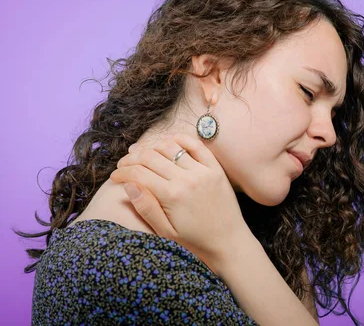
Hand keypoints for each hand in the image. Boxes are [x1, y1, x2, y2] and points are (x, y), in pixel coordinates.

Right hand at [110, 133, 250, 271]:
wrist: (229, 243)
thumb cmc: (196, 242)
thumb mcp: (166, 232)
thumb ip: (146, 208)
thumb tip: (128, 185)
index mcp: (172, 195)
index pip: (139, 173)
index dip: (122, 173)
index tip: (114, 177)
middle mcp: (187, 179)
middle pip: (151, 157)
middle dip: (131, 159)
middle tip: (123, 165)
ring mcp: (203, 171)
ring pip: (170, 147)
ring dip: (151, 146)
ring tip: (140, 153)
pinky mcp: (216, 169)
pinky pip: (196, 145)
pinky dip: (180, 139)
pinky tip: (167, 142)